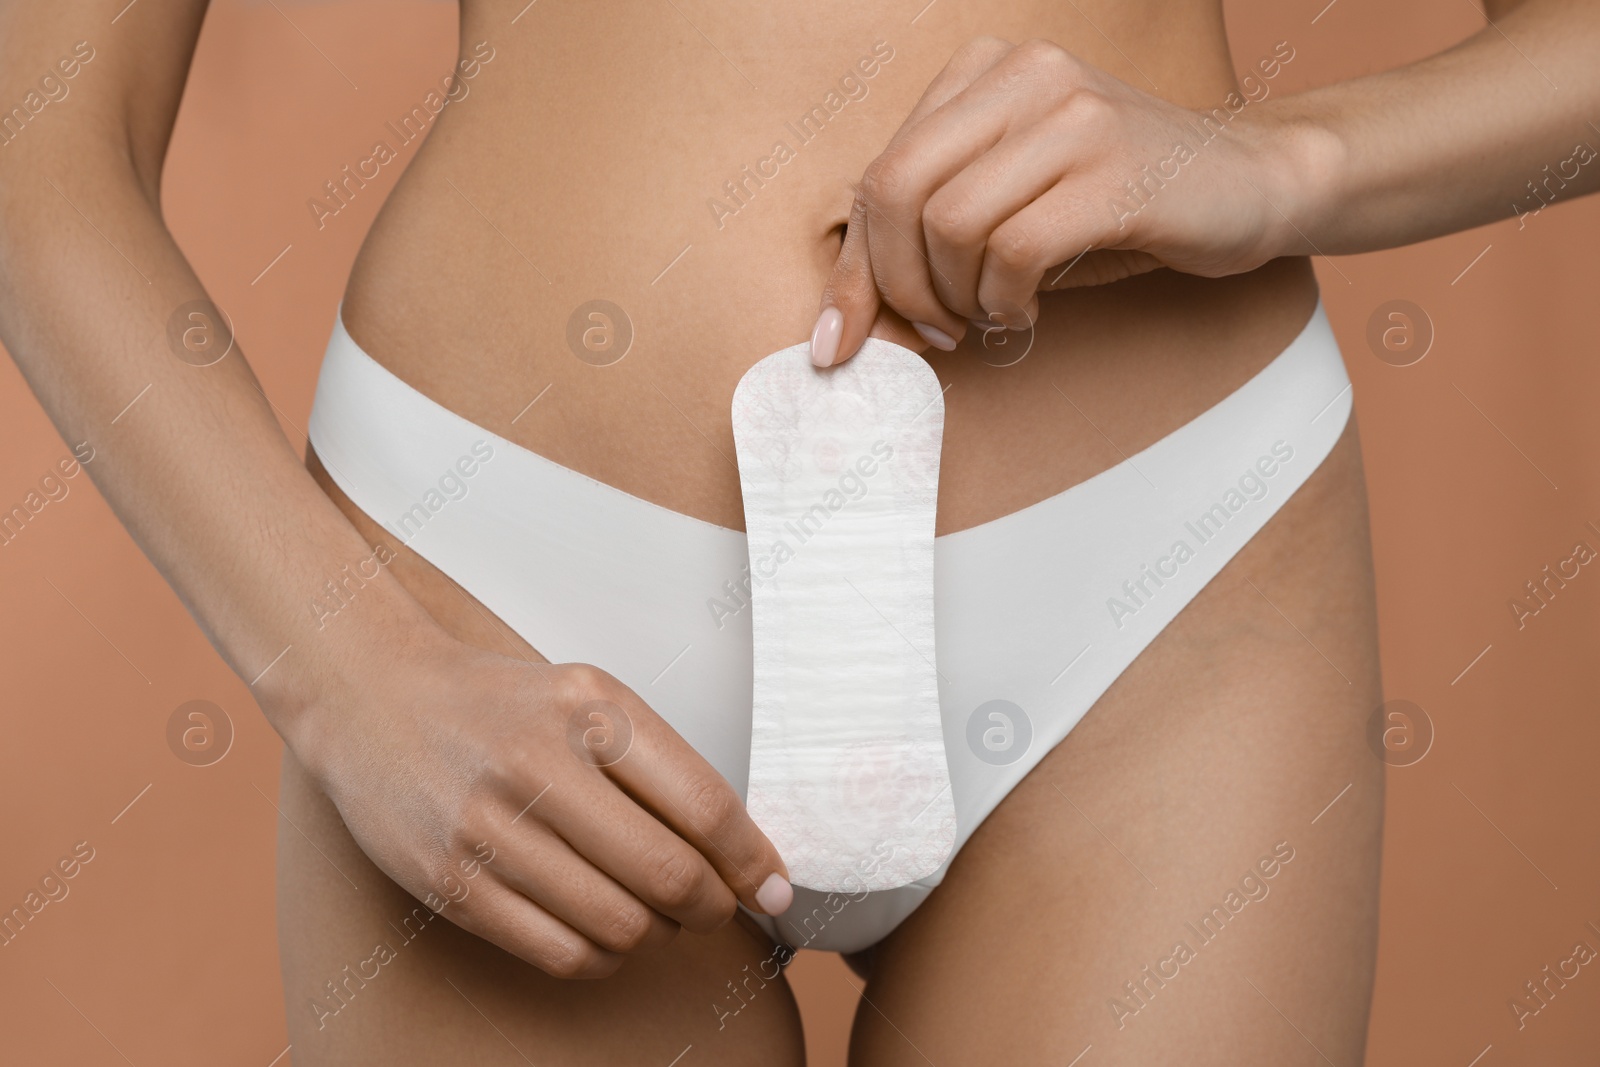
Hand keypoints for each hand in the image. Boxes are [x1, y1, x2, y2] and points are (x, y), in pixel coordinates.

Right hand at [280, 624, 792, 979]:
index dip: (753, 860)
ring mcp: (490, 828)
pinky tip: (605, 934)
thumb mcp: (587, 696)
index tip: (775, 888)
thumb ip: (660, 763)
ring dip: (657, 935)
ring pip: (620, 925)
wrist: (373, 698)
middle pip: (670, 875)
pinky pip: (560, 952)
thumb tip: (743, 852)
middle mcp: (540, 764)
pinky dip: (603, 957)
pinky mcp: (451, 883)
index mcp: (590, 707)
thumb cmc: (503, 704)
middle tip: (717, 908)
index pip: (704, 804)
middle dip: (713, 907)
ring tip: (655, 915)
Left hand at [811, 36, 1320, 365]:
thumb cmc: (1114, 205)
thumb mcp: (1008, 208)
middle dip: (896, 285)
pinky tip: (1024, 310)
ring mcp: (1072, 114)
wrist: (1250, 184)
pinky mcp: (1115, 169)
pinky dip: (1004, 301)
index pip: (880, 173)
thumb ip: (930, 238)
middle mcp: (1022, 75)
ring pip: (950, 222)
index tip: (844, 339)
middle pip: (898, 189)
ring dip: (955, 297)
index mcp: (983, 72)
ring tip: (987, 314)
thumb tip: (842, 326)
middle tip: (932, 330)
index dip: (855, 269)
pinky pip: (1014, 250)